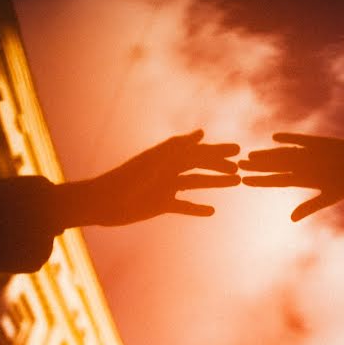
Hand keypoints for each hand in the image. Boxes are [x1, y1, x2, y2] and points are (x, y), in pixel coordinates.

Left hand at [63, 129, 239, 225]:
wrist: (101, 203)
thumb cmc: (125, 180)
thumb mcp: (153, 163)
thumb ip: (177, 149)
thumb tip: (201, 134)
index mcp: (166, 156)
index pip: (197, 151)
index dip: (217, 151)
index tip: (238, 150)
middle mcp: (168, 169)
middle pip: (199, 165)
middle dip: (220, 165)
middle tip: (242, 167)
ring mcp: (166, 187)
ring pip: (196, 183)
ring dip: (215, 183)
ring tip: (236, 182)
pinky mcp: (161, 205)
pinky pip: (184, 206)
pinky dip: (197, 208)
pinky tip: (212, 211)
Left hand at [239, 133, 343, 220]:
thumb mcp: (329, 197)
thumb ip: (310, 206)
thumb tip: (291, 219)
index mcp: (302, 180)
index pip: (275, 181)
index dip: (260, 181)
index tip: (243, 181)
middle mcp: (300, 166)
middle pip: (274, 166)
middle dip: (256, 167)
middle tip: (237, 165)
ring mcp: (306, 153)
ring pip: (282, 153)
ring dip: (267, 154)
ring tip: (250, 155)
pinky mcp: (315, 142)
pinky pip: (299, 140)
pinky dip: (289, 139)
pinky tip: (275, 138)